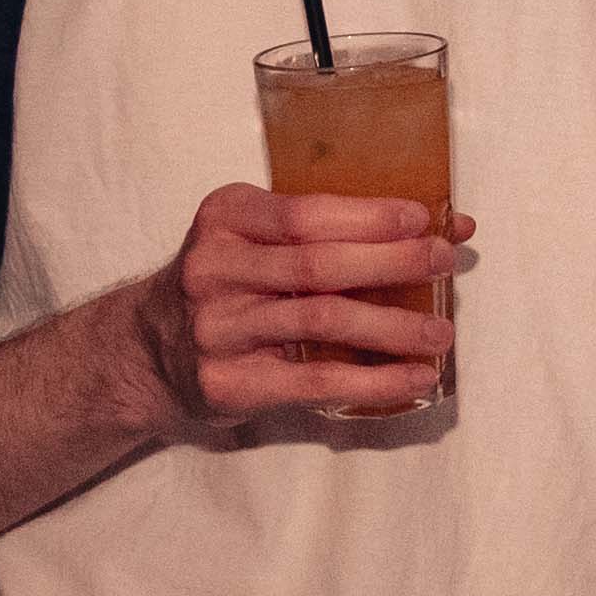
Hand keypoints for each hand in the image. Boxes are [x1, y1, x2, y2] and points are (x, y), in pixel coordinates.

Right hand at [123, 181, 466, 430]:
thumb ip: (334, 230)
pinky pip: (315, 381)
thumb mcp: (259, 240)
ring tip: (442, 332)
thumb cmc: (230, 285)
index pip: (307, 214)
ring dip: (394, 326)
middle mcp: (215, 269)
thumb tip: (444, 226)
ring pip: (323, 321)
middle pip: (321, 264)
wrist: (150, 352)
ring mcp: (218, 328)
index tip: (426, 220)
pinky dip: (375, 380)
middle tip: (446, 264)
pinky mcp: (228, 382)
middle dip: (395, 262)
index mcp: (227, 219)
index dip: (372, 217)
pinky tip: (416, 377)